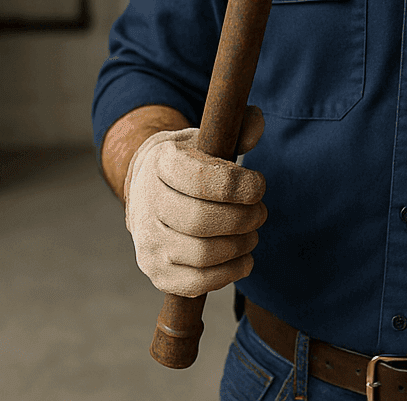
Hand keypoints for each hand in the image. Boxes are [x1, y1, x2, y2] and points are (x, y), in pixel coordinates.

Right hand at [123, 105, 266, 296]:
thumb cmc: (189, 162)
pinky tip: (243, 258)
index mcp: (160, 164)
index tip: (259, 186)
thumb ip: (236, 129)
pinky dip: (228, 274)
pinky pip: (196, 283)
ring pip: (201, 255)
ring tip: (252, 234)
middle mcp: (146, 204)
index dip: (240, 186)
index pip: (201, 180)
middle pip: (202, 221)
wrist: (149, 189)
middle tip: (260, 213)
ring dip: (239, 246)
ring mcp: (147, 242)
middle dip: (244, 219)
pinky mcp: (156, 272)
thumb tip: (256, 123)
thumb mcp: (207, 137)